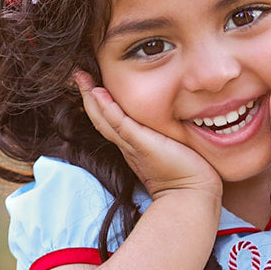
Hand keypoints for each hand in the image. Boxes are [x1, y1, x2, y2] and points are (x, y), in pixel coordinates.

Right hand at [75, 72, 222, 203]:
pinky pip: (119, 124)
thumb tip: (176, 121)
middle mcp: (128, 145)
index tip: (92, 84)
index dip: (99, 104)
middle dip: (87, 96)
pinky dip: (107, 108)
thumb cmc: (188, 174)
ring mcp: (132, 146)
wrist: (193, 194)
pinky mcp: (142, 145)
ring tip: (80, 77)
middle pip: (100, 118)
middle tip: (77, 75)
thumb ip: (167, 136)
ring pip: (104, 120)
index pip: (110, 121)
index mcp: (134, 146)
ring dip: (90, 98)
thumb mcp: (173, 148)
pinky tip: (97, 92)